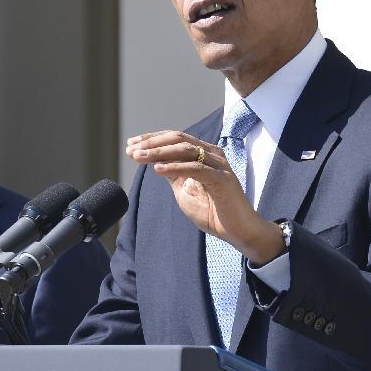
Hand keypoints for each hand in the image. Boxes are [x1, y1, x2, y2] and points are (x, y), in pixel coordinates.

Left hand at [126, 130, 283, 264]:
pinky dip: (174, 167)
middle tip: (131, 149)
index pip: (175, 138)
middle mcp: (212, 154)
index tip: (131, 145)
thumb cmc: (214, 212)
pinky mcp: (222, 180)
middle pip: (178, 138)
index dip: (152, 139)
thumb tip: (155, 162)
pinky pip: (195, 168)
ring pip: (185, 149)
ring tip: (138, 157)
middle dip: (151, 143)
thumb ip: (174, 175)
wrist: (239, 232)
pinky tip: (157, 169)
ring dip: (158, 152)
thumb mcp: (185, 190)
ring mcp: (219, 165)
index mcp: (204, 154)